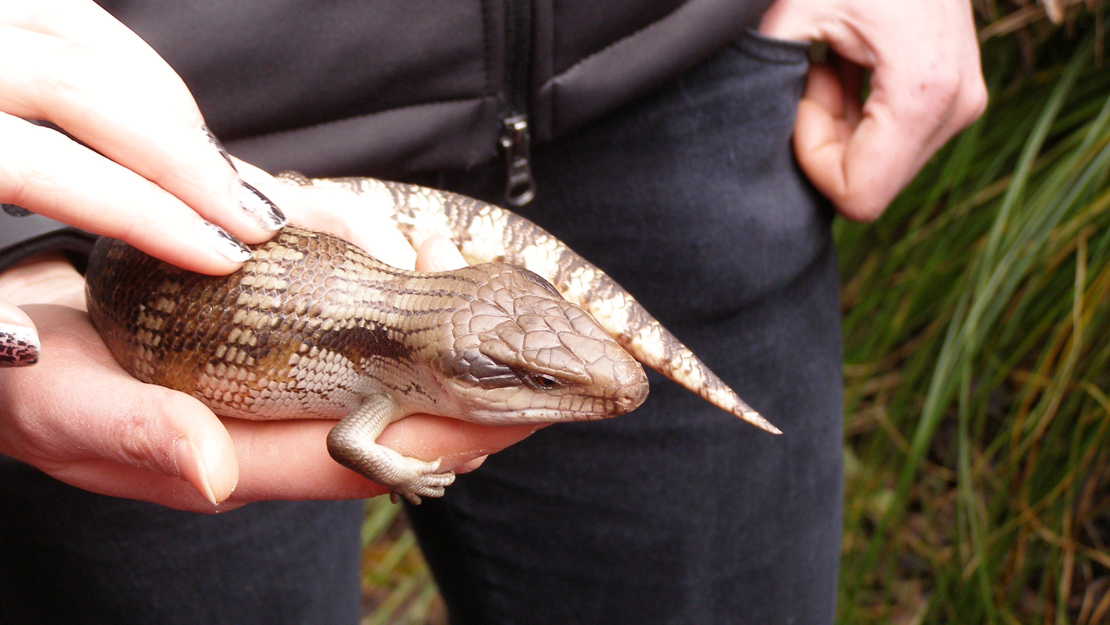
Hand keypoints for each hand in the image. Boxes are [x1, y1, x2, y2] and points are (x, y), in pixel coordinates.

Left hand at [0, 0, 284, 272]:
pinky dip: (124, 59)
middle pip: (82, 88)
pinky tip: (158, 108)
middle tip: (253, 216)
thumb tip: (29, 338)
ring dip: (167, 102)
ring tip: (216, 167)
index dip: (148, 215)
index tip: (220, 256)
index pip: (46, 166)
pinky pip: (61, 14)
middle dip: (187, 158)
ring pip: (81, 35)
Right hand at [0, 175, 537, 511]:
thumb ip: (140, 433)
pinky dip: (402, 334)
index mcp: (234, 458)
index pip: (360, 459)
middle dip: (475, 411)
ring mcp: (270, 396)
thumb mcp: (66, 406)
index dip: (441, 444)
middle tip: (557, 382)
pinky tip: (438, 311)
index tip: (518, 422)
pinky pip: (352, 356)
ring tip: (522, 349)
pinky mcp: (268, 356)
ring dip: (451, 373)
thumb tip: (214, 473)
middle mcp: (267, 434)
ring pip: (382, 395)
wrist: (16, 342)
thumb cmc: (36, 383)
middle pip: (392, 430)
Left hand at [760, 0, 987, 220]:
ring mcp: (964, 102)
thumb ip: (767, 74)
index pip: (859, 195)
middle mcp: (958, 105)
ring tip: (831, 63)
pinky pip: (894, 142)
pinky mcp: (957, 97)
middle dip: (826, 142)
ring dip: (841, 126)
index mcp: (924, 90)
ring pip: (882, 167)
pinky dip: (859, 115)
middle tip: (815, 74)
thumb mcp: (792, 9)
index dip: (812, 157)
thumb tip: (738, 128)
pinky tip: (847, 65)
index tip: (803, 94)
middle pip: (872, 186)